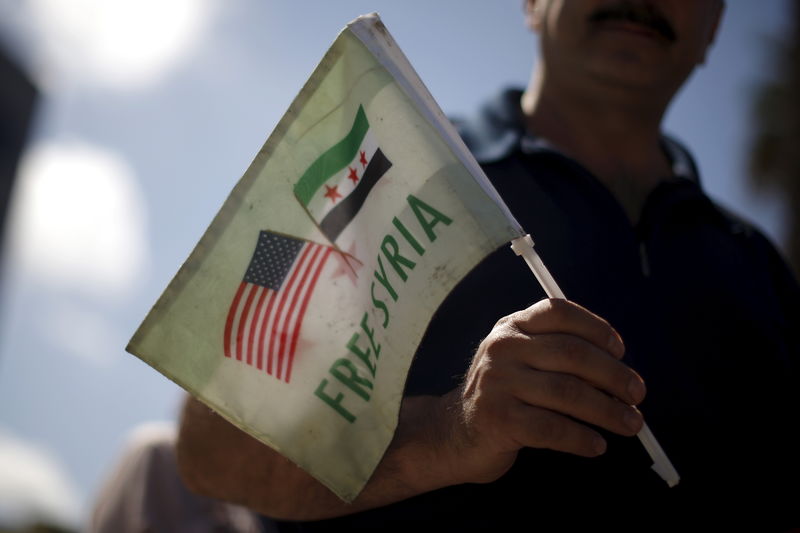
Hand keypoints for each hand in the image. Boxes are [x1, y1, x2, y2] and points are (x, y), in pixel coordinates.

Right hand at [438, 298, 645, 484]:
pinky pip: (552, 429)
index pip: (559, 312)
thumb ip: (555, 353)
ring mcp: (498, 383)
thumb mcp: (519, 360)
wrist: (455, 433)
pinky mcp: (498, 420)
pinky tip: (596, 445)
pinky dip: (581, 439)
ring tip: (630, 424)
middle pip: (571, 354)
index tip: (621, 351)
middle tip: (638, 395)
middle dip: (613, 375)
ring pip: (567, 392)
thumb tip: (619, 371)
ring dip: (607, 410)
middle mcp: (503, 349)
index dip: (596, 328)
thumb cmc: (503, 396)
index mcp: (512, 327)